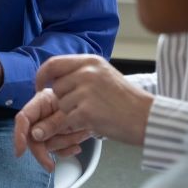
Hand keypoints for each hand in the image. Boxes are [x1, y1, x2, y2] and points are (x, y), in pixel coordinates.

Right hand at [12, 88, 91, 170]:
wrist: (99, 107)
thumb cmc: (85, 102)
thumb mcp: (70, 112)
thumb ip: (52, 123)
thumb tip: (34, 135)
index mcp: (41, 102)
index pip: (23, 118)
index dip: (19, 135)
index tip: (20, 152)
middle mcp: (41, 115)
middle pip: (33, 137)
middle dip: (45, 150)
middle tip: (50, 166)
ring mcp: (48, 126)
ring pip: (46, 144)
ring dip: (63, 144)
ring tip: (82, 134)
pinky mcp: (56, 136)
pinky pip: (56, 149)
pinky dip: (66, 150)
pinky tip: (77, 147)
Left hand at [32, 55, 153, 146]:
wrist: (147, 117)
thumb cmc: (127, 100)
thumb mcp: (104, 75)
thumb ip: (81, 73)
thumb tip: (54, 79)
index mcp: (90, 61)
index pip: (53, 64)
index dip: (42, 76)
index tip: (40, 87)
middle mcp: (87, 72)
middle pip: (56, 88)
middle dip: (64, 101)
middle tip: (83, 107)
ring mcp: (86, 91)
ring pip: (61, 105)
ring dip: (72, 114)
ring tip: (94, 113)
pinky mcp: (87, 111)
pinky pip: (66, 121)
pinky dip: (74, 127)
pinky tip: (91, 123)